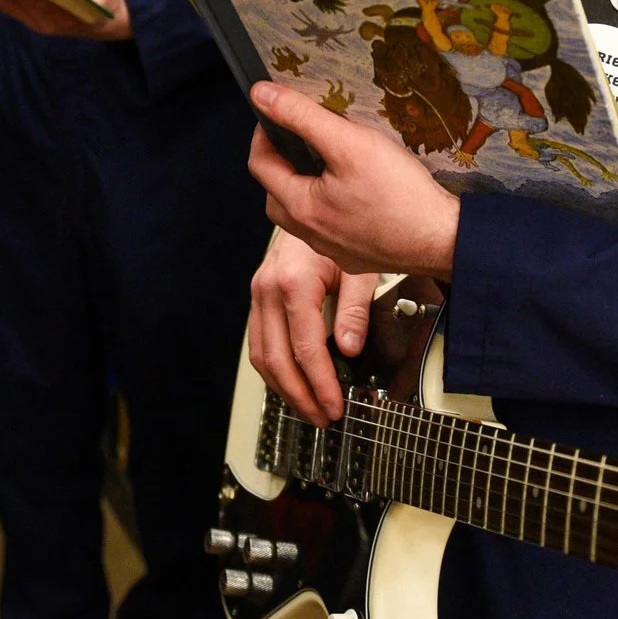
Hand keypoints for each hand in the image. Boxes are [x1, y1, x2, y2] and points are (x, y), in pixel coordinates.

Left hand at [246, 82, 459, 279]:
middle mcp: (311, 235)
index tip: (277, 114)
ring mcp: (334, 248)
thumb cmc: (400, 194)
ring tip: (327, 160)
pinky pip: (330, 227)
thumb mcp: (349, 142)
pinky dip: (331, 205)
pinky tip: (354, 191)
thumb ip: (302, 117)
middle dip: (280, 161)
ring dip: (305, 185)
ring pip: (302, 213)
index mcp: (300, 207)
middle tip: (300, 137)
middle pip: (275, 192)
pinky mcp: (357, 255)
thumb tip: (262, 95)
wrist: (443, 240)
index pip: (258, 164)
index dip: (262, 133)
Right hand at [248, 229, 374, 426]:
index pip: (304, 349)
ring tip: (308, 407)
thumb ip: (355, 311)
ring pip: (261, 355)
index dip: (320, 384)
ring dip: (283, 387)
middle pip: (276, 359)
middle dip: (300, 395)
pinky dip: (274, 367)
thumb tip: (349, 349)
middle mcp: (268, 289)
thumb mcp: (359, 269)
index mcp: (294, 283)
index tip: (334, 406)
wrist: (312, 202)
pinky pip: (259, 341)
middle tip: (322, 416)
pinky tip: (292, 381)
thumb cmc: (339, 231)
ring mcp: (258, 292)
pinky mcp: (258, 296)